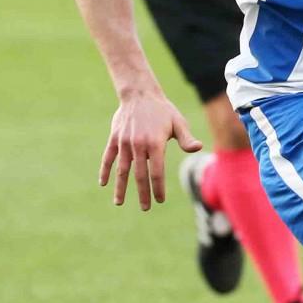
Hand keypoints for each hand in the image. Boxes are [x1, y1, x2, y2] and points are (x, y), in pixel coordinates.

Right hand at [99, 92, 202, 209]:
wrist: (140, 94)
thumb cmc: (163, 110)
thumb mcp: (178, 122)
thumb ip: (186, 138)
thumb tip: (198, 148)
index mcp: (155, 144)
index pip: (157, 172)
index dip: (158, 188)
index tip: (159, 200)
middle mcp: (138, 145)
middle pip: (139, 175)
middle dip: (142, 193)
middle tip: (145, 208)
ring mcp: (124, 142)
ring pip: (122, 169)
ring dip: (120, 187)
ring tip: (119, 202)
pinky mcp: (114, 138)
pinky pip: (108, 157)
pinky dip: (105, 170)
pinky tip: (104, 183)